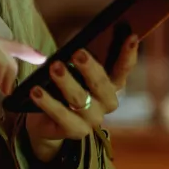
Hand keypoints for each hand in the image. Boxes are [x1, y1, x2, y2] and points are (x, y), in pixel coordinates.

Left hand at [23, 35, 139, 161]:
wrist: (47, 121)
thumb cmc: (65, 87)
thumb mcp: (74, 71)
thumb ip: (80, 59)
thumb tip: (75, 44)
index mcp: (111, 84)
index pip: (123, 68)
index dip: (128, 54)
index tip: (132, 37)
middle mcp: (106, 103)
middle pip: (102, 85)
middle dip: (90, 68)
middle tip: (77, 53)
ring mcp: (92, 119)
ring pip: (81, 100)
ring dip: (67, 82)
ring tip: (54, 67)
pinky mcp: (75, 131)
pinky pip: (62, 116)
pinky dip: (48, 103)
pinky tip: (36, 91)